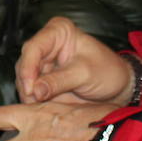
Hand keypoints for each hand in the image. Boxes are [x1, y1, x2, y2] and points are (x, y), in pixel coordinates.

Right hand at [16, 17, 135, 105]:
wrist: (117, 87)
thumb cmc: (107, 72)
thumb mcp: (85, 74)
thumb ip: (59, 81)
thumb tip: (35, 91)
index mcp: (58, 31)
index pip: (34, 47)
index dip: (28, 68)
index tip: (30, 89)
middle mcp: (46, 44)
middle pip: (25, 63)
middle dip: (27, 84)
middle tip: (32, 102)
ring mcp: (43, 63)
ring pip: (24, 78)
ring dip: (28, 94)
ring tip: (37, 108)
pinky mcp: (43, 79)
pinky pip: (31, 90)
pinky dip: (33, 100)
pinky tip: (39, 109)